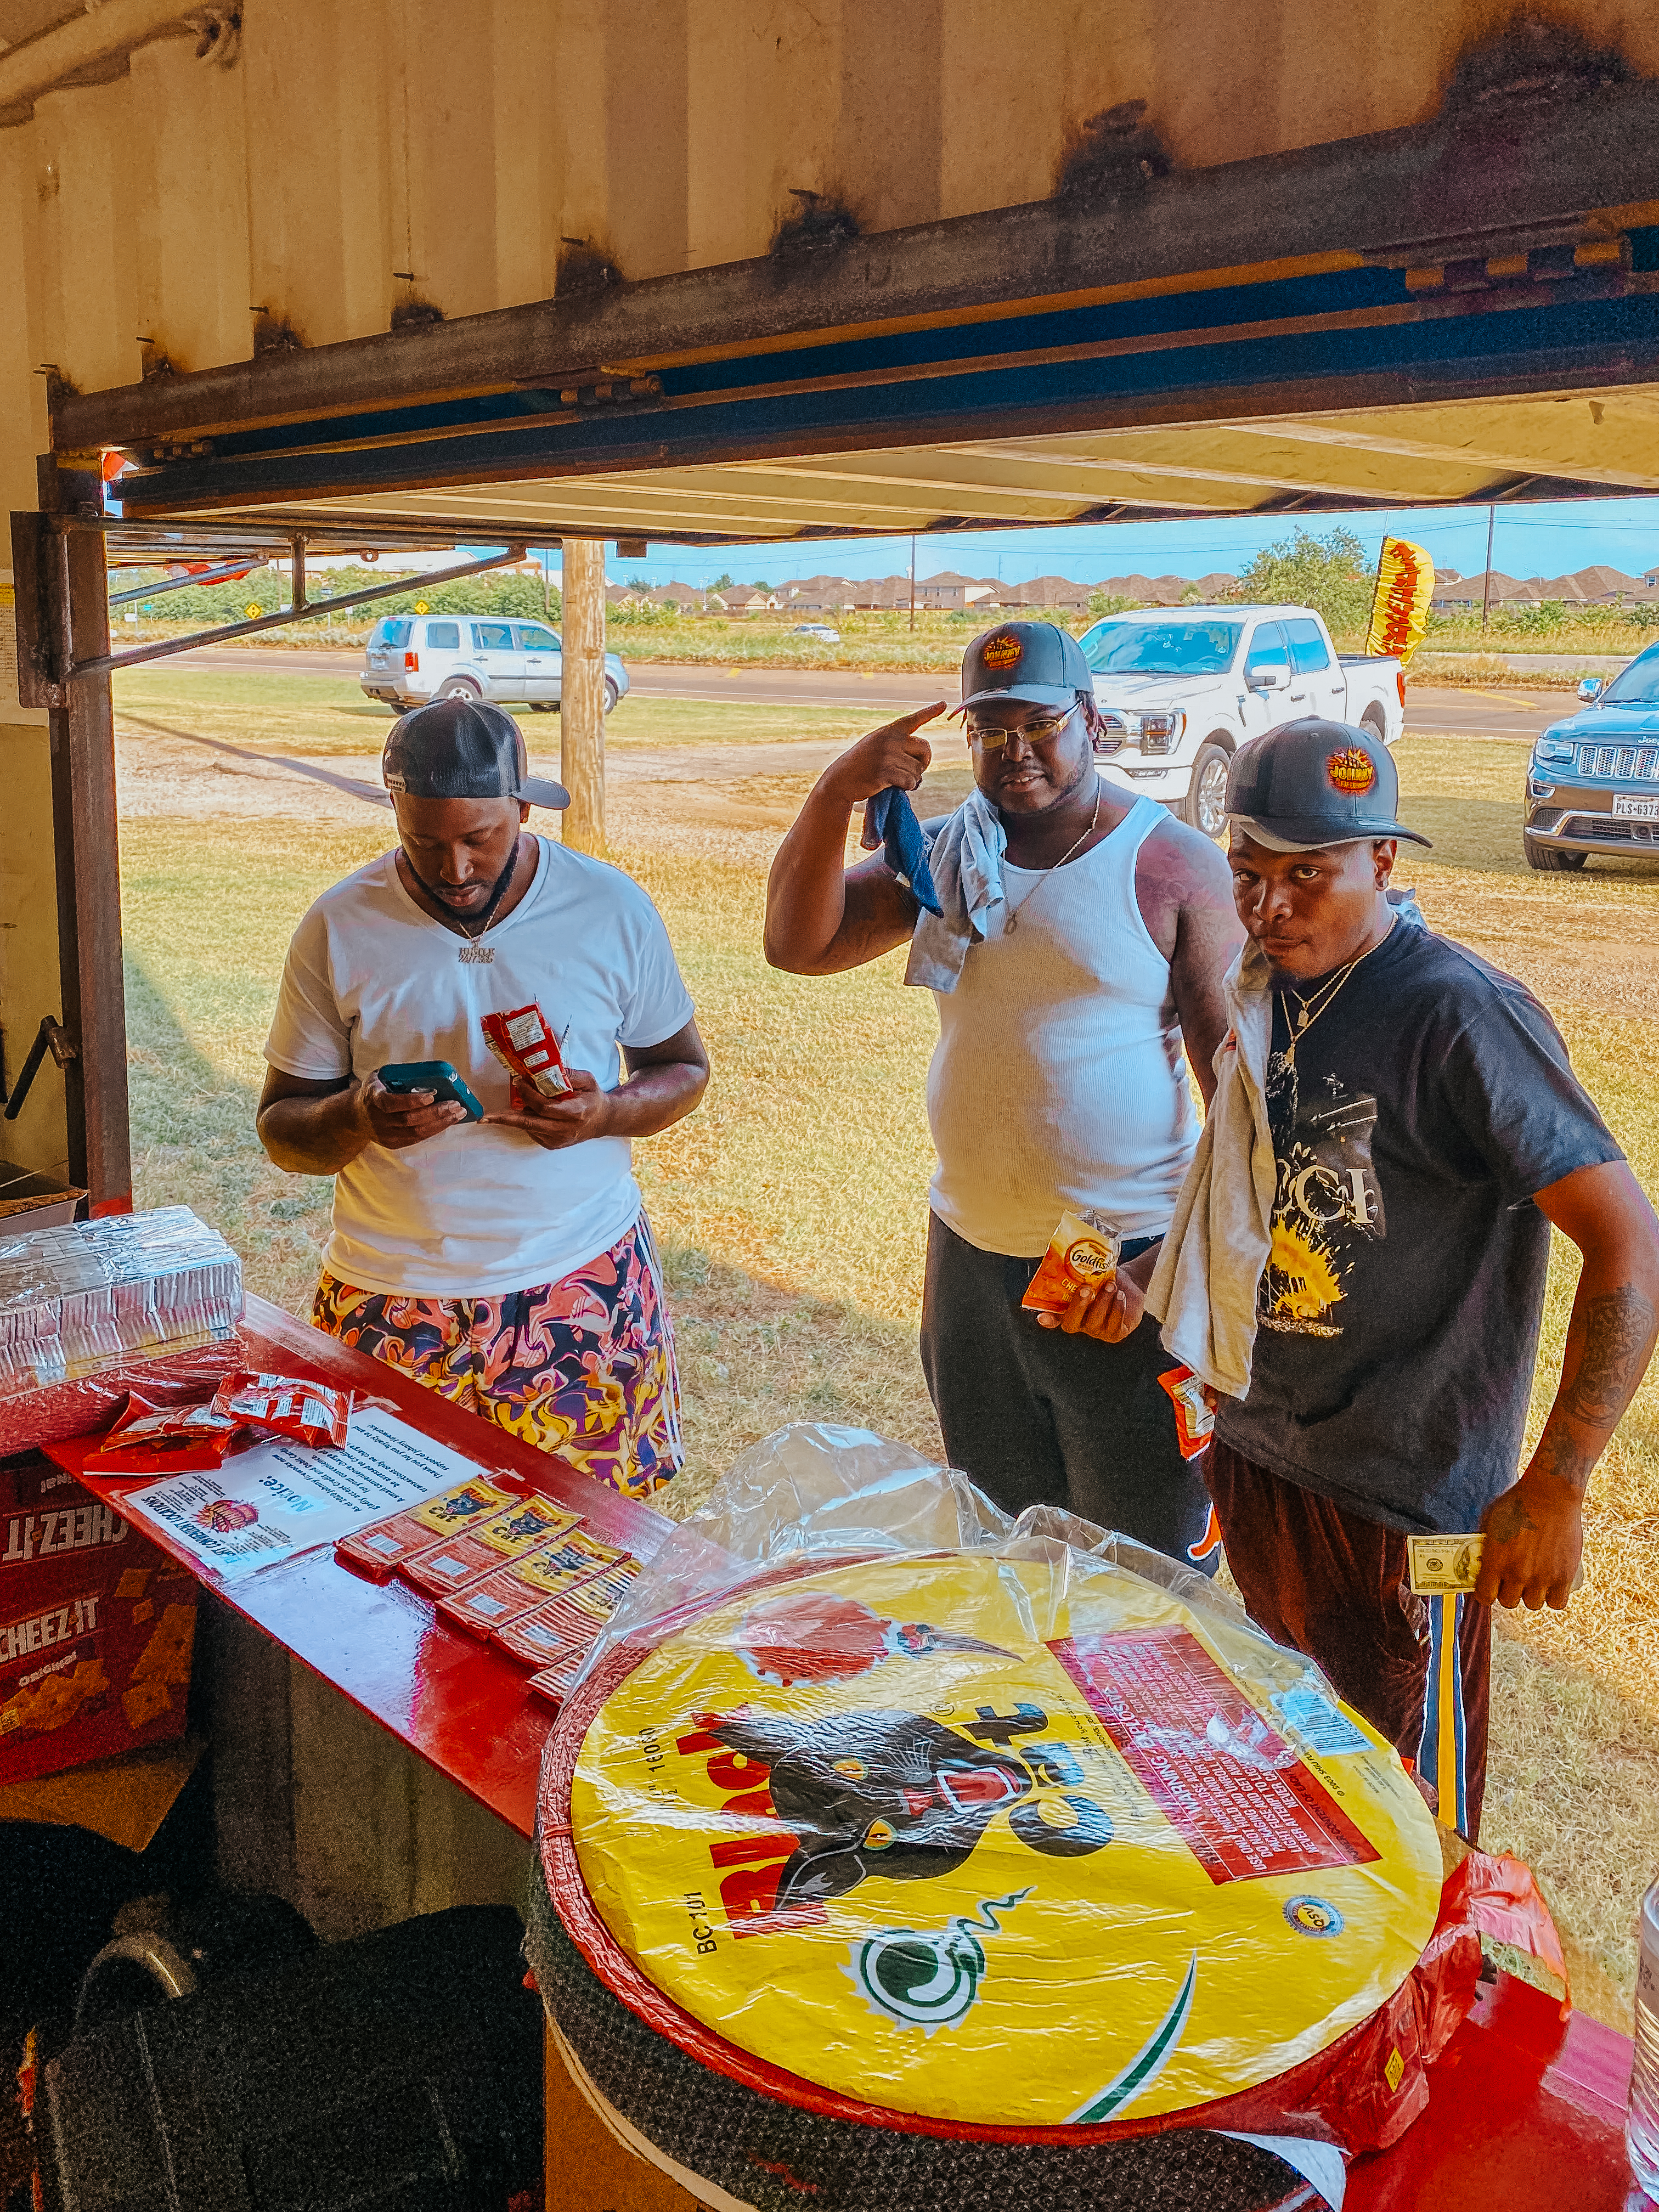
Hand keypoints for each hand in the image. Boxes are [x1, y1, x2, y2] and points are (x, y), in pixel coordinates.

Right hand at [358, 1072, 468, 1151]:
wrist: (356, 1116)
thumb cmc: (375, 1091)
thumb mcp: (380, 1077)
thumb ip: (399, 1076)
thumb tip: (431, 1073)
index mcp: (373, 1098)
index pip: (391, 1103)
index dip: (412, 1101)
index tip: (431, 1096)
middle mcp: (377, 1119)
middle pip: (409, 1120)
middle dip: (435, 1112)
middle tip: (455, 1104)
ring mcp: (384, 1134)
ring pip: (416, 1132)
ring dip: (440, 1123)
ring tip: (458, 1113)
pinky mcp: (393, 1144)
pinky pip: (417, 1138)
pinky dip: (434, 1130)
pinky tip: (447, 1121)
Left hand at [483, 1065, 614, 1150]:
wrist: (602, 1121)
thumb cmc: (593, 1098)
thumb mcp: (587, 1080)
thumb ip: (568, 1075)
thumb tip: (543, 1066)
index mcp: (575, 1113)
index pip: (545, 1107)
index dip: (528, 1095)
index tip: (518, 1081)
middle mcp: (565, 1130)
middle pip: (529, 1123)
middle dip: (505, 1119)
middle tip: (485, 1117)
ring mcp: (558, 1140)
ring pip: (528, 1127)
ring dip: (516, 1115)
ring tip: (513, 1103)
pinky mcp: (552, 1145)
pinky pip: (532, 1131)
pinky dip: (526, 1120)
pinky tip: (530, 1111)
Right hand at [819, 703, 946, 809]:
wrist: (840, 780)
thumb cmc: (860, 765)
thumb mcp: (876, 745)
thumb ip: (896, 745)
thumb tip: (921, 760)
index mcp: (889, 731)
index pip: (913, 720)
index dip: (930, 712)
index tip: (944, 704)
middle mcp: (890, 739)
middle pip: (925, 749)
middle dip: (923, 763)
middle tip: (912, 771)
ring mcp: (888, 755)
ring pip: (918, 769)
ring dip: (912, 779)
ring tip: (896, 779)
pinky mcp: (886, 771)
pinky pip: (910, 781)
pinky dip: (907, 787)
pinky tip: (894, 786)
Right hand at [1035, 1267, 1144, 1343]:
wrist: (1130, 1287)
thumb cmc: (1106, 1280)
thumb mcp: (1093, 1272)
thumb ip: (1081, 1268)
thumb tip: (1074, 1249)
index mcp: (1069, 1308)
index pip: (1053, 1317)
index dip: (1047, 1319)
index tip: (1042, 1316)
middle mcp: (1081, 1322)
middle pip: (1070, 1323)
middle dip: (1078, 1305)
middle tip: (1085, 1288)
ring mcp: (1097, 1330)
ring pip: (1094, 1323)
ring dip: (1102, 1301)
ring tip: (1111, 1285)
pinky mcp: (1115, 1334)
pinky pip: (1114, 1326)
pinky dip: (1117, 1309)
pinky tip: (1121, 1296)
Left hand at [1474, 1473, 1583, 1608]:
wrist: (1551, 1494)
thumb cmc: (1517, 1503)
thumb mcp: (1489, 1521)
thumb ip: (1484, 1545)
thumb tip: (1478, 1561)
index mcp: (1496, 1561)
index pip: (1484, 1596)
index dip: (1485, 1594)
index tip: (1488, 1588)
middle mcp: (1518, 1573)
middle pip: (1508, 1602)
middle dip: (1507, 1593)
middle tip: (1511, 1581)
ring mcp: (1543, 1577)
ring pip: (1532, 1604)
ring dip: (1530, 1595)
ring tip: (1532, 1581)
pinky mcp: (1564, 1576)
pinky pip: (1557, 1603)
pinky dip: (1553, 1597)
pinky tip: (1550, 1586)